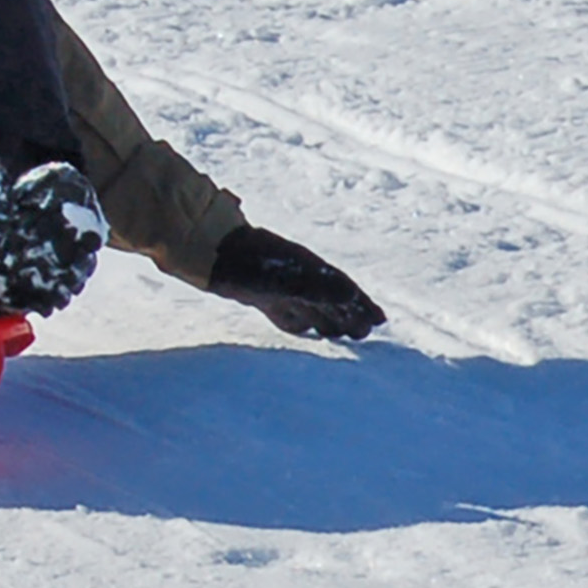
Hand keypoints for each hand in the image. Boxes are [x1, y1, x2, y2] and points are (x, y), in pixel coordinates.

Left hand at [208, 225, 385, 340]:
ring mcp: (278, 284)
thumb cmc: (246, 262)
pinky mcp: (259, 294)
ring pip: (310, 305)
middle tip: (366, 333)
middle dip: (349, 315)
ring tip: (344, 335)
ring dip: (327, 319)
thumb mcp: (283, 275)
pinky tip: (302, 331)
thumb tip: (350, 296)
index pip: (341, 289)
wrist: (208, 252)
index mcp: (308, 269)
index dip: (361, 304)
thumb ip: (315, 286)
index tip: (379, 320)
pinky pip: (285, 310)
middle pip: (329, 298)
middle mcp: (296, 276)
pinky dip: (297, 322)